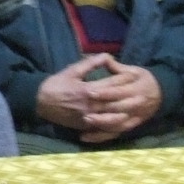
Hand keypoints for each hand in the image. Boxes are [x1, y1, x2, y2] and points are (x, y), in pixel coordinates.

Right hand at [35, 54, 161, 141]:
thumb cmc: (56, 84)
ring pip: (109, 117)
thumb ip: (91, 64)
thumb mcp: (72, 70)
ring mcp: (87, 117)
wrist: (39, 102)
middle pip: (113, 103)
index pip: (110, 85)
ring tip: (136, 111)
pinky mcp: (84, 125)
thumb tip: (107, 56)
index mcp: (87, 90)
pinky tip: (121, 124)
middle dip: (129, 99)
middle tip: (144, 96)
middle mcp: (89, 105)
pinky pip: (101, 127)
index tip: (135, 75)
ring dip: (124, 114)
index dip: (123, 80)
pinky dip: (112, 126)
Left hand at [77, 62, 161, 143]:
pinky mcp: (130, 127)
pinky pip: (115, 134)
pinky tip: (86, 137)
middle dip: (100, 111)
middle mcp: (135, 105)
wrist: (162, 94)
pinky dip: (101, 137)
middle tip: (83, 110)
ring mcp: (133, 118)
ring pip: (116, 124)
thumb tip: (105, 58)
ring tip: (86, 121)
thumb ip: (118, 67)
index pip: (119, 92)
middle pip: (117, 110)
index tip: (89, 92)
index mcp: (136, 89)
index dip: (104, 92)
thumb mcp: (134, 71)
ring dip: (101, 125)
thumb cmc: (144, 80)